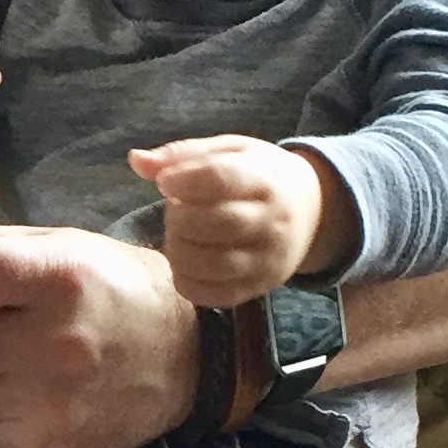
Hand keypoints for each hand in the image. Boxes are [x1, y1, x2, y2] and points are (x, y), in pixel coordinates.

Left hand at [131, 136, 347, 306]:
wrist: (312, 211)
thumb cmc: (258, 175)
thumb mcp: (230, 151)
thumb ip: (183, 155)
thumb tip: (136, 160)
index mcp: (265, 180)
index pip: (220, 179)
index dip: (183, 181)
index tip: (165, 183)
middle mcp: (272, 222)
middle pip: (217, 222)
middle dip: (180, 217)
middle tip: (174, 211)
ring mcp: (268, 259)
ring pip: (215, 264)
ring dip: (180, 250)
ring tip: (177, 236)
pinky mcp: (259, 287)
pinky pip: (217, 296)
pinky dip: (189, 282)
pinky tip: (183, 263)